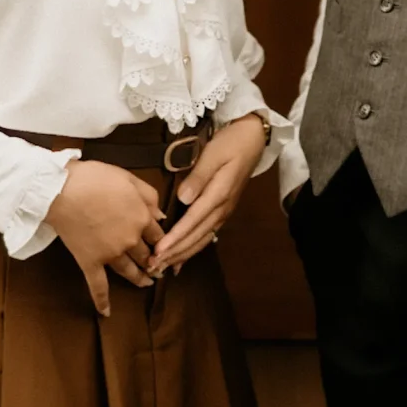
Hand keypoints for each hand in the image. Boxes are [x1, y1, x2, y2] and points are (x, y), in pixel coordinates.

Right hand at [47, 160, 164, 316]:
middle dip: (154, 260)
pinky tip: (106, 313)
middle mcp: (130, 240)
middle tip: (158, 266)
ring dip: (140, 278)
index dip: (161, 238)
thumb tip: (161, 215)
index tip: (163, 244)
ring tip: (147, 283)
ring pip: (130, 271)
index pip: (158, 233)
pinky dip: (102, 301)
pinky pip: (98, 286)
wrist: (62, 189)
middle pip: (146, 254)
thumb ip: (149, 196)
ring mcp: (110, 254)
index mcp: (141, 218)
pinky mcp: (90, 263)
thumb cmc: (95, 178)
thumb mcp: (128, 177)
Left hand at [149, 114, 268, 274]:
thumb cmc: (230, 143)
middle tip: (153, 267)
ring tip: (163, 267)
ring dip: (182, 255)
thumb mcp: (213, 154)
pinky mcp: (222, 211)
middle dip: (175, 253)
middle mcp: (221, 209)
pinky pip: (206, 236)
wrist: (253, 139)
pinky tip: (181, 260)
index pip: (192, 221)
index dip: (175, 238)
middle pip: (196, 236)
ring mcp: (223, 212)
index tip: (158, 251)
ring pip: (201, 240)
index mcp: (218, 195)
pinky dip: (192, 249)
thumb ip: (198, 176)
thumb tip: (183, 198)